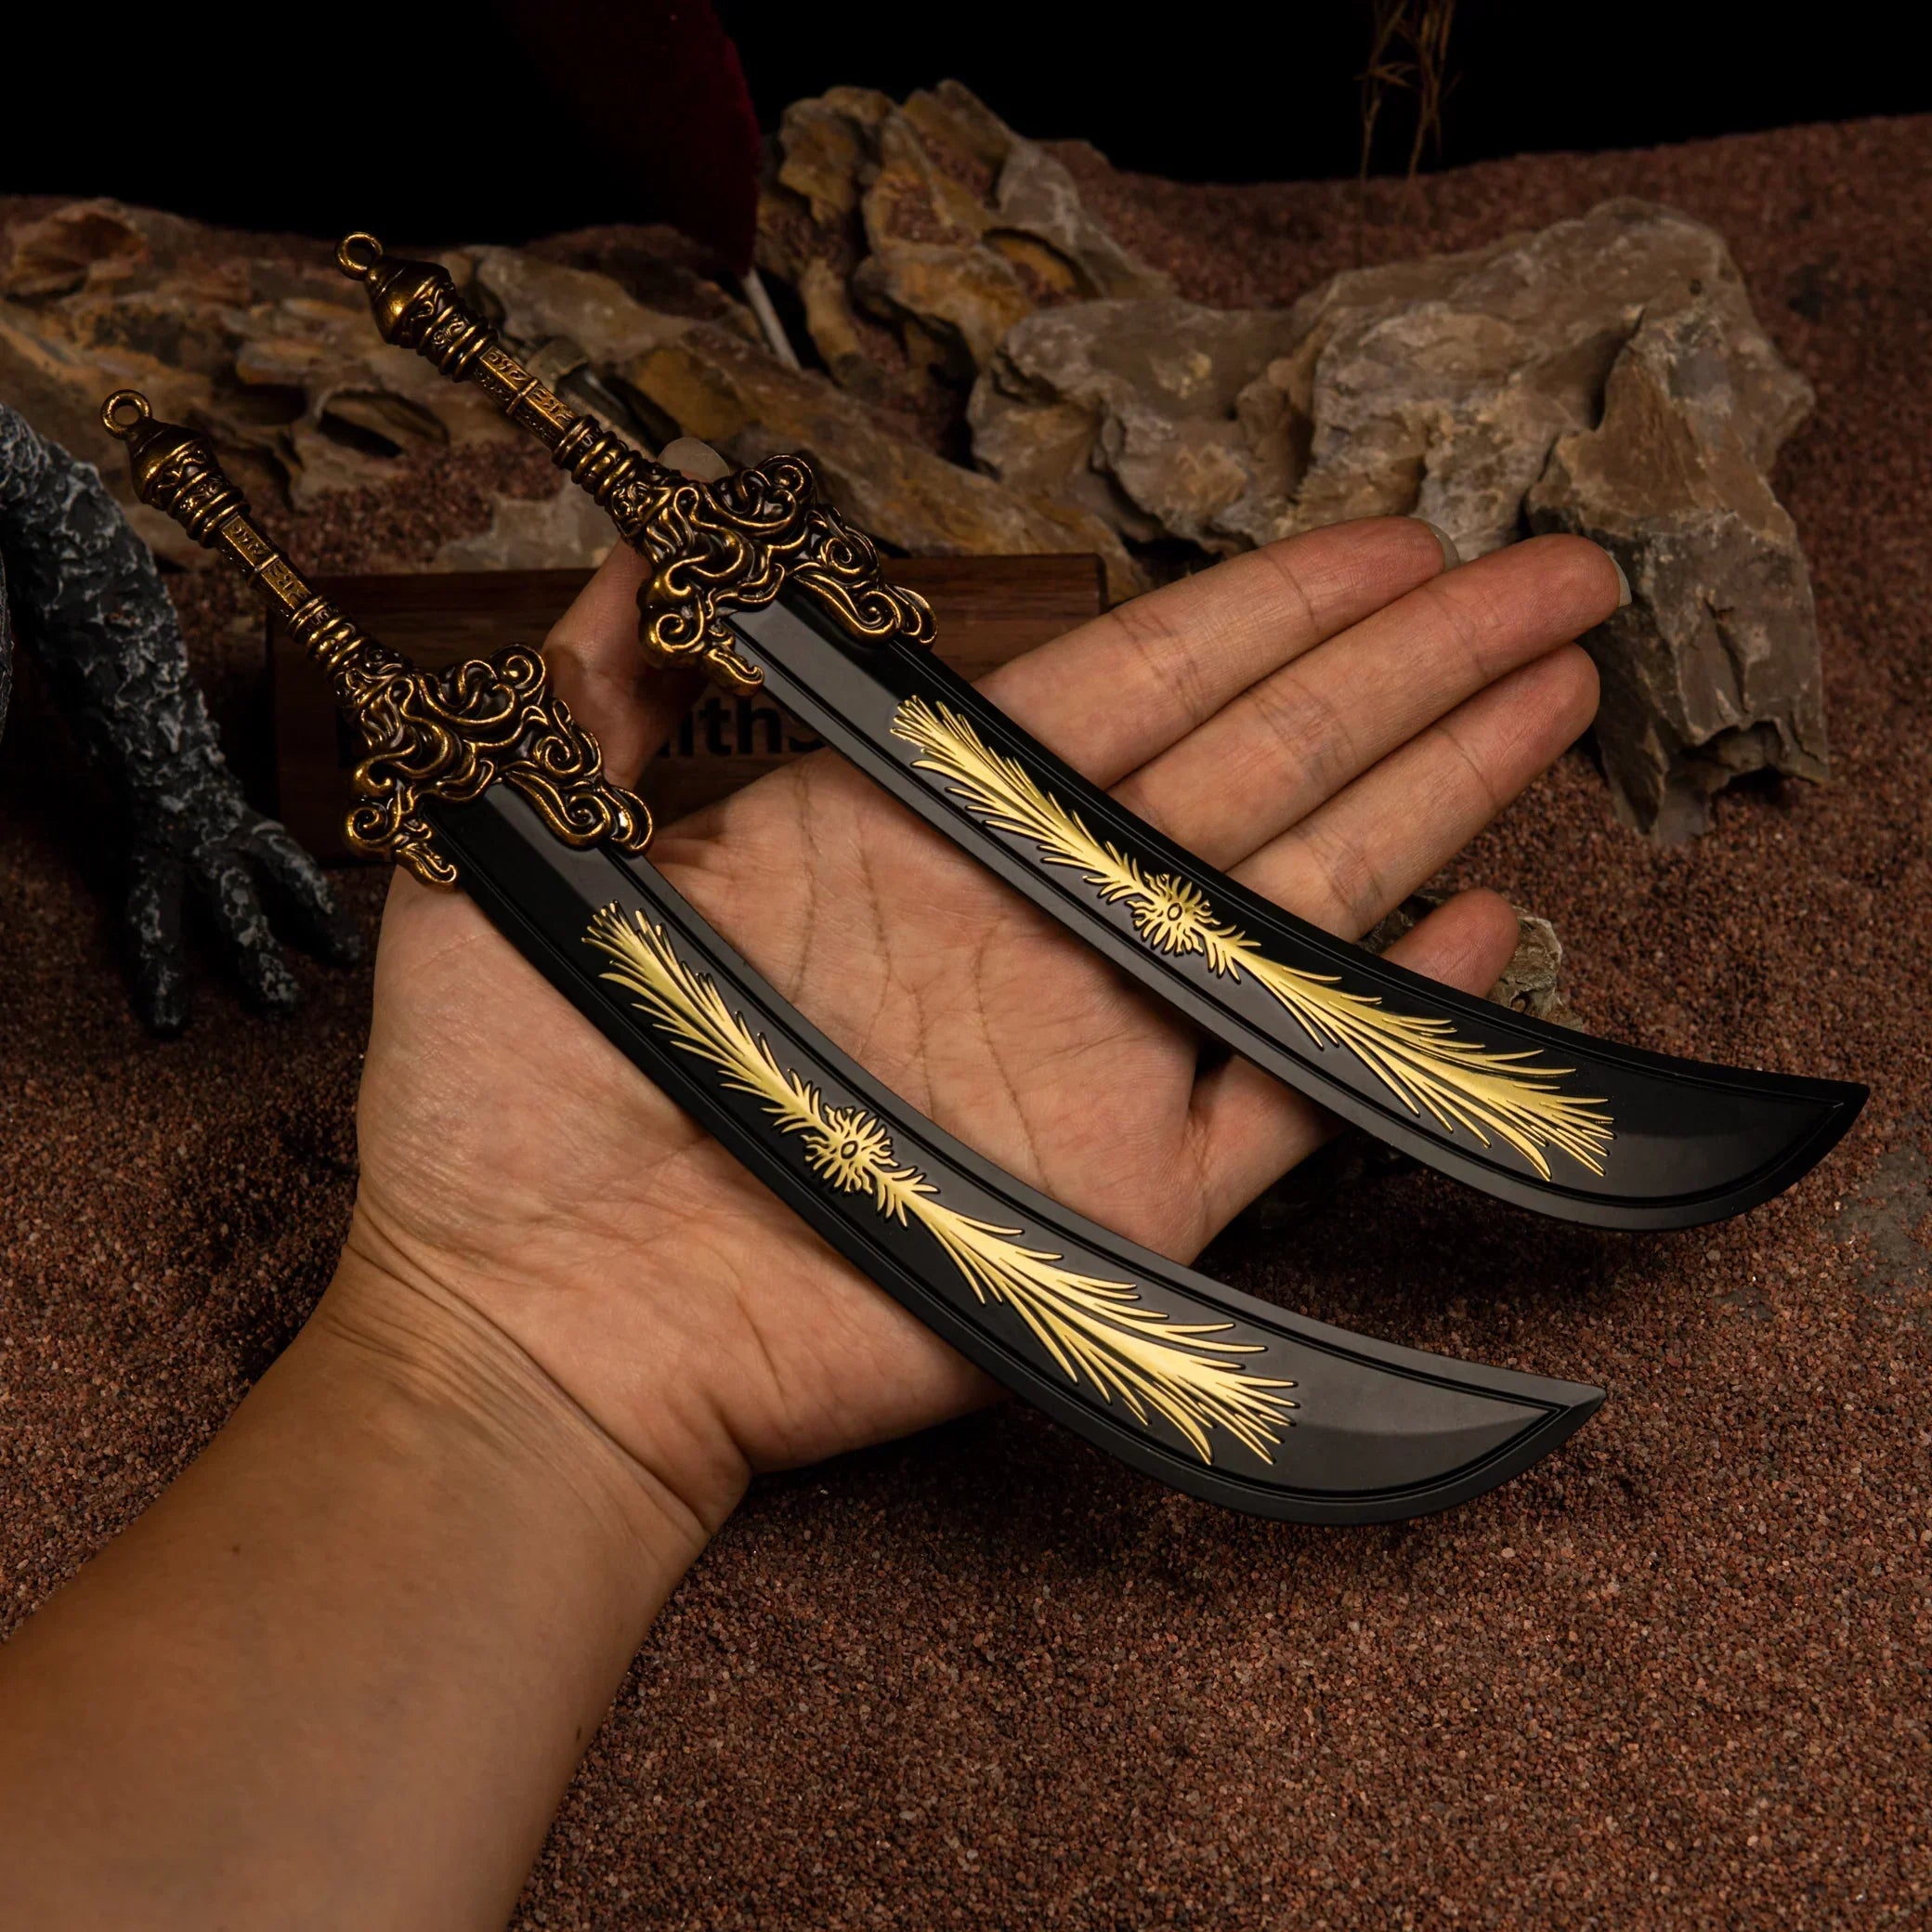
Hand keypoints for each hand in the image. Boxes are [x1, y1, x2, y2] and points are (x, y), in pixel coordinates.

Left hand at [326, 517, 1613, 1533]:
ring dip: (1431, 796)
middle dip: (1405, 667)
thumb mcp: (523, 863)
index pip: (1125, 691)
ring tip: (1553, 693)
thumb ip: (590, 713)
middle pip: (1253, 769)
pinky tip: (1482, 930)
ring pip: (1294, 906)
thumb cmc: (508, 1108)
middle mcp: (1020, 934)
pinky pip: (1280, 1105)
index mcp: (907, 838)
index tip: (1380, 542)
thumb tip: (616, 570)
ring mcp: (1083, 1068)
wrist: (532, 1332)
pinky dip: (1381, 1027)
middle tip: (1546, 578)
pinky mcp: (1114, 1207)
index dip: (1260, 611)